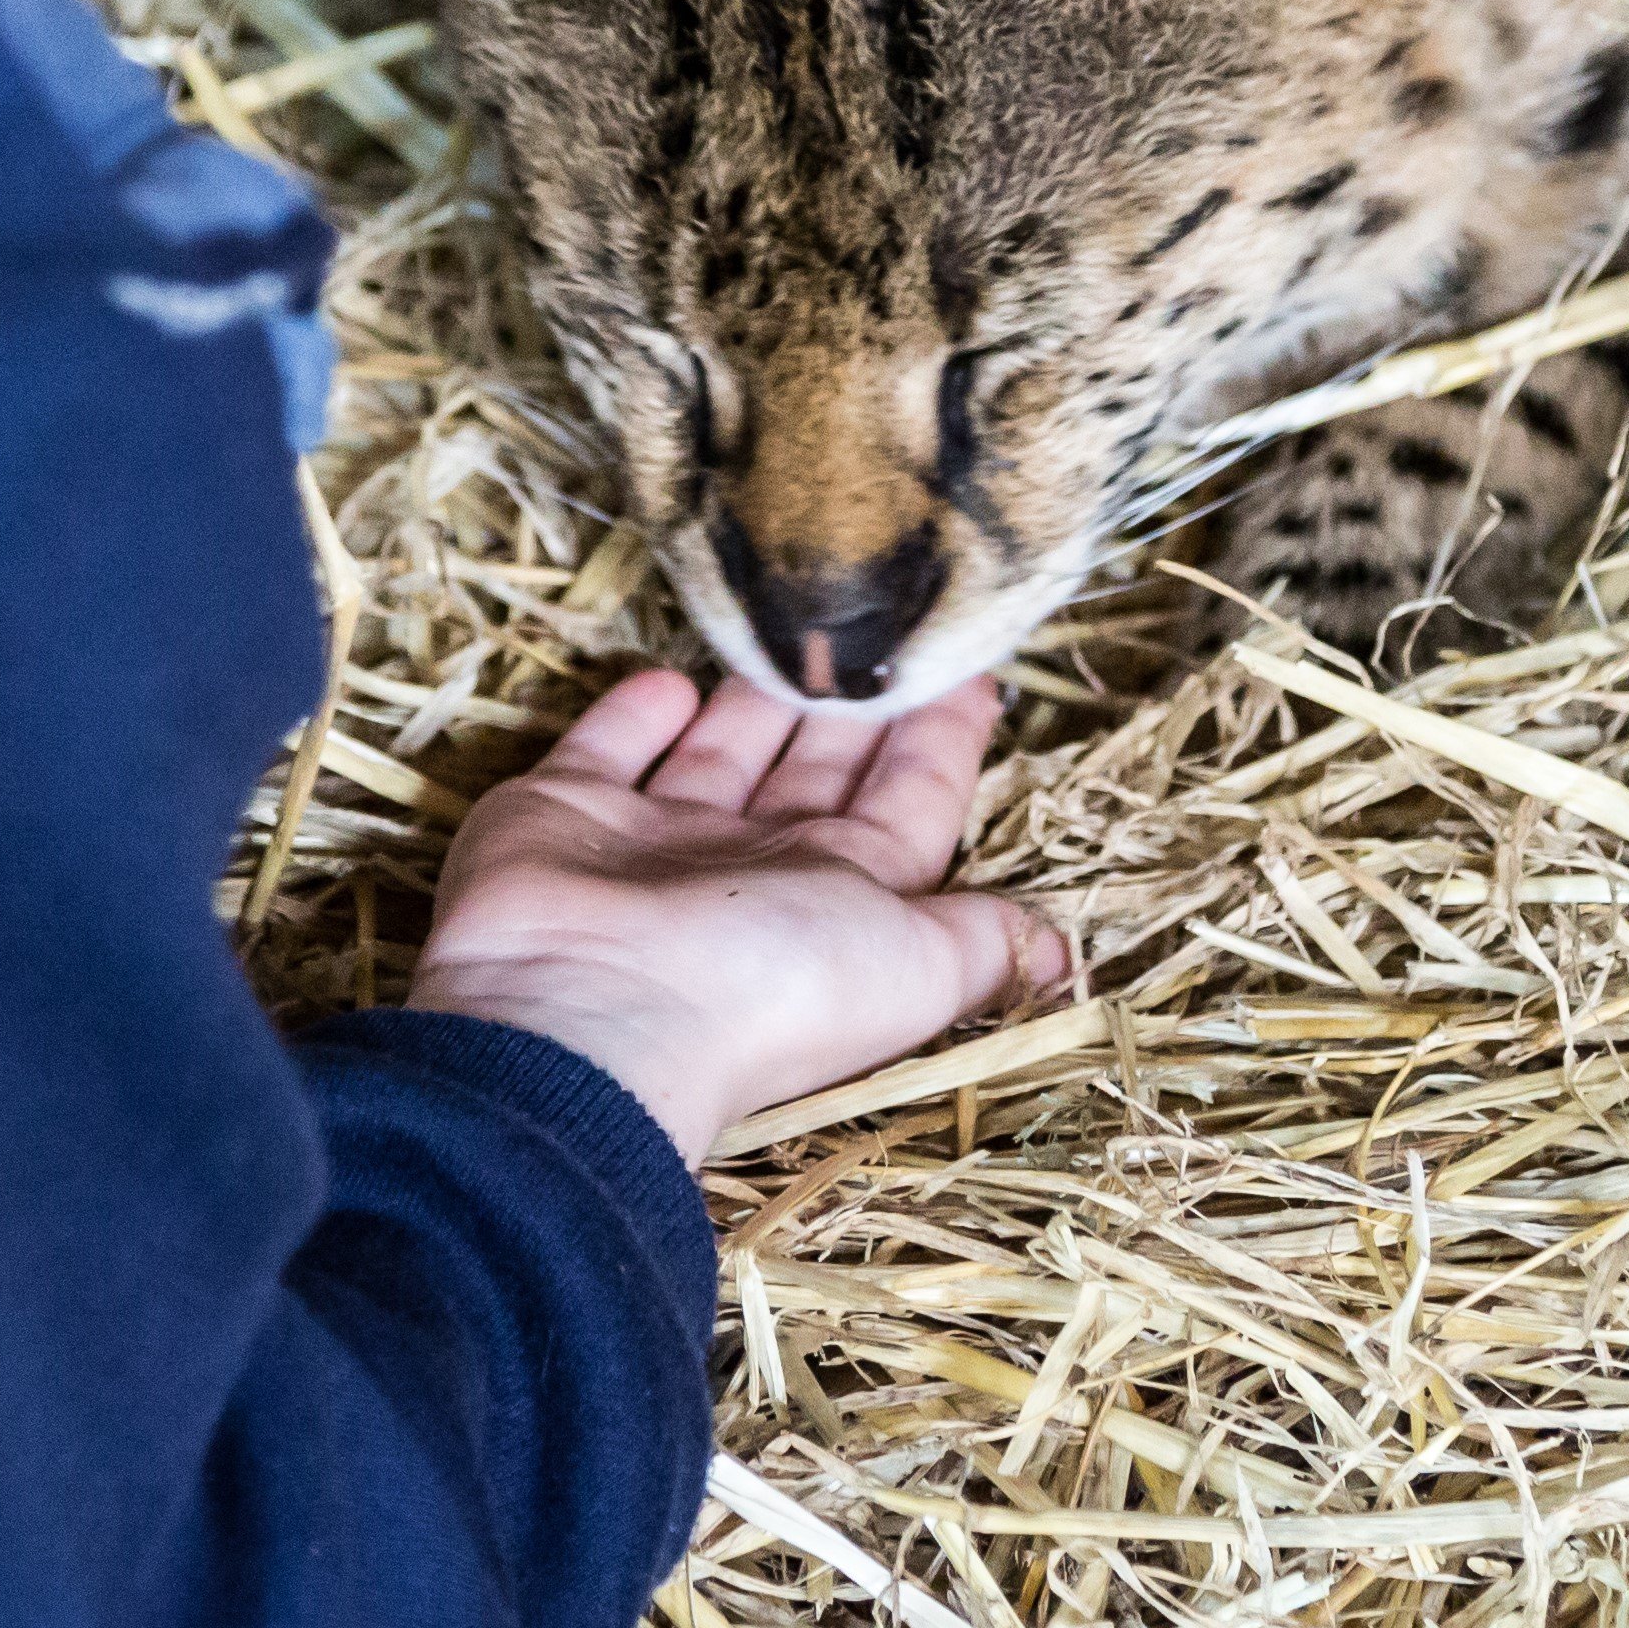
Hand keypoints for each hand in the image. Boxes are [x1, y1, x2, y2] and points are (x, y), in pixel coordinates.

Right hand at [406, 670, 1070, 1165]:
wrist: (580, 1017)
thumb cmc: (760, 986)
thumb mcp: (909, 963)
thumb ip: (982, 941)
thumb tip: (1065, 957)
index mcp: (838, 900)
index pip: (910, 803)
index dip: (944, 738)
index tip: (974, 664)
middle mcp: (749, 870)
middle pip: (816, 766)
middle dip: (851, 701)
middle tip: (877, 610)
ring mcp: (652, 841)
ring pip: (720, 747)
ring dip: (755, 691)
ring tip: (787, 618)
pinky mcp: (563, 811)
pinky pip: (609, 745)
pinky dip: (639, 710)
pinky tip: (669, 673)